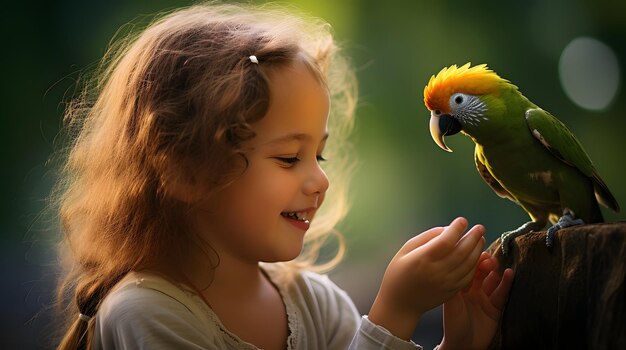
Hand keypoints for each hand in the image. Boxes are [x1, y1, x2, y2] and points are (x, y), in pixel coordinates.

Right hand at [368, 217, 485, 339]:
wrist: (400, 304)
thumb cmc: (398, 274)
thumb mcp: (405, 250)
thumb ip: (426, 237)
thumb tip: (447, 229)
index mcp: (422, 259)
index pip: (446, 241)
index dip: (456, 229)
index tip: (462, 220)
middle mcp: (436, 271)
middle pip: (461, 251)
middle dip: (473, 237)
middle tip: (479, 227)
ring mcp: (446, 283)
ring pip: (468, 264)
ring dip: (477, 249)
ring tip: (480, 239)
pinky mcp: (451, 291)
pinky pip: (468, 276)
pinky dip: (475, 264)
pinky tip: (476, 255)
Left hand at [440, 252, 513, 349]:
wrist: (465, 346)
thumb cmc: (453, 326)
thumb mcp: (451, 305)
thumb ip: (454, 288)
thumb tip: (453, 267)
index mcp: (459, 286)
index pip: (467, 268)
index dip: (472, 259)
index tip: (476, 252)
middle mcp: (472, 289)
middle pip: (481, 271)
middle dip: (485, 263)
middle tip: (488, 260)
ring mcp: (485, 297)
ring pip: (493, 279)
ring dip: (497, 271)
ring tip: (499, 265)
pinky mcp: (496, 306)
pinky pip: (502, 292)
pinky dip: (507, 283)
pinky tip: (510, 274)